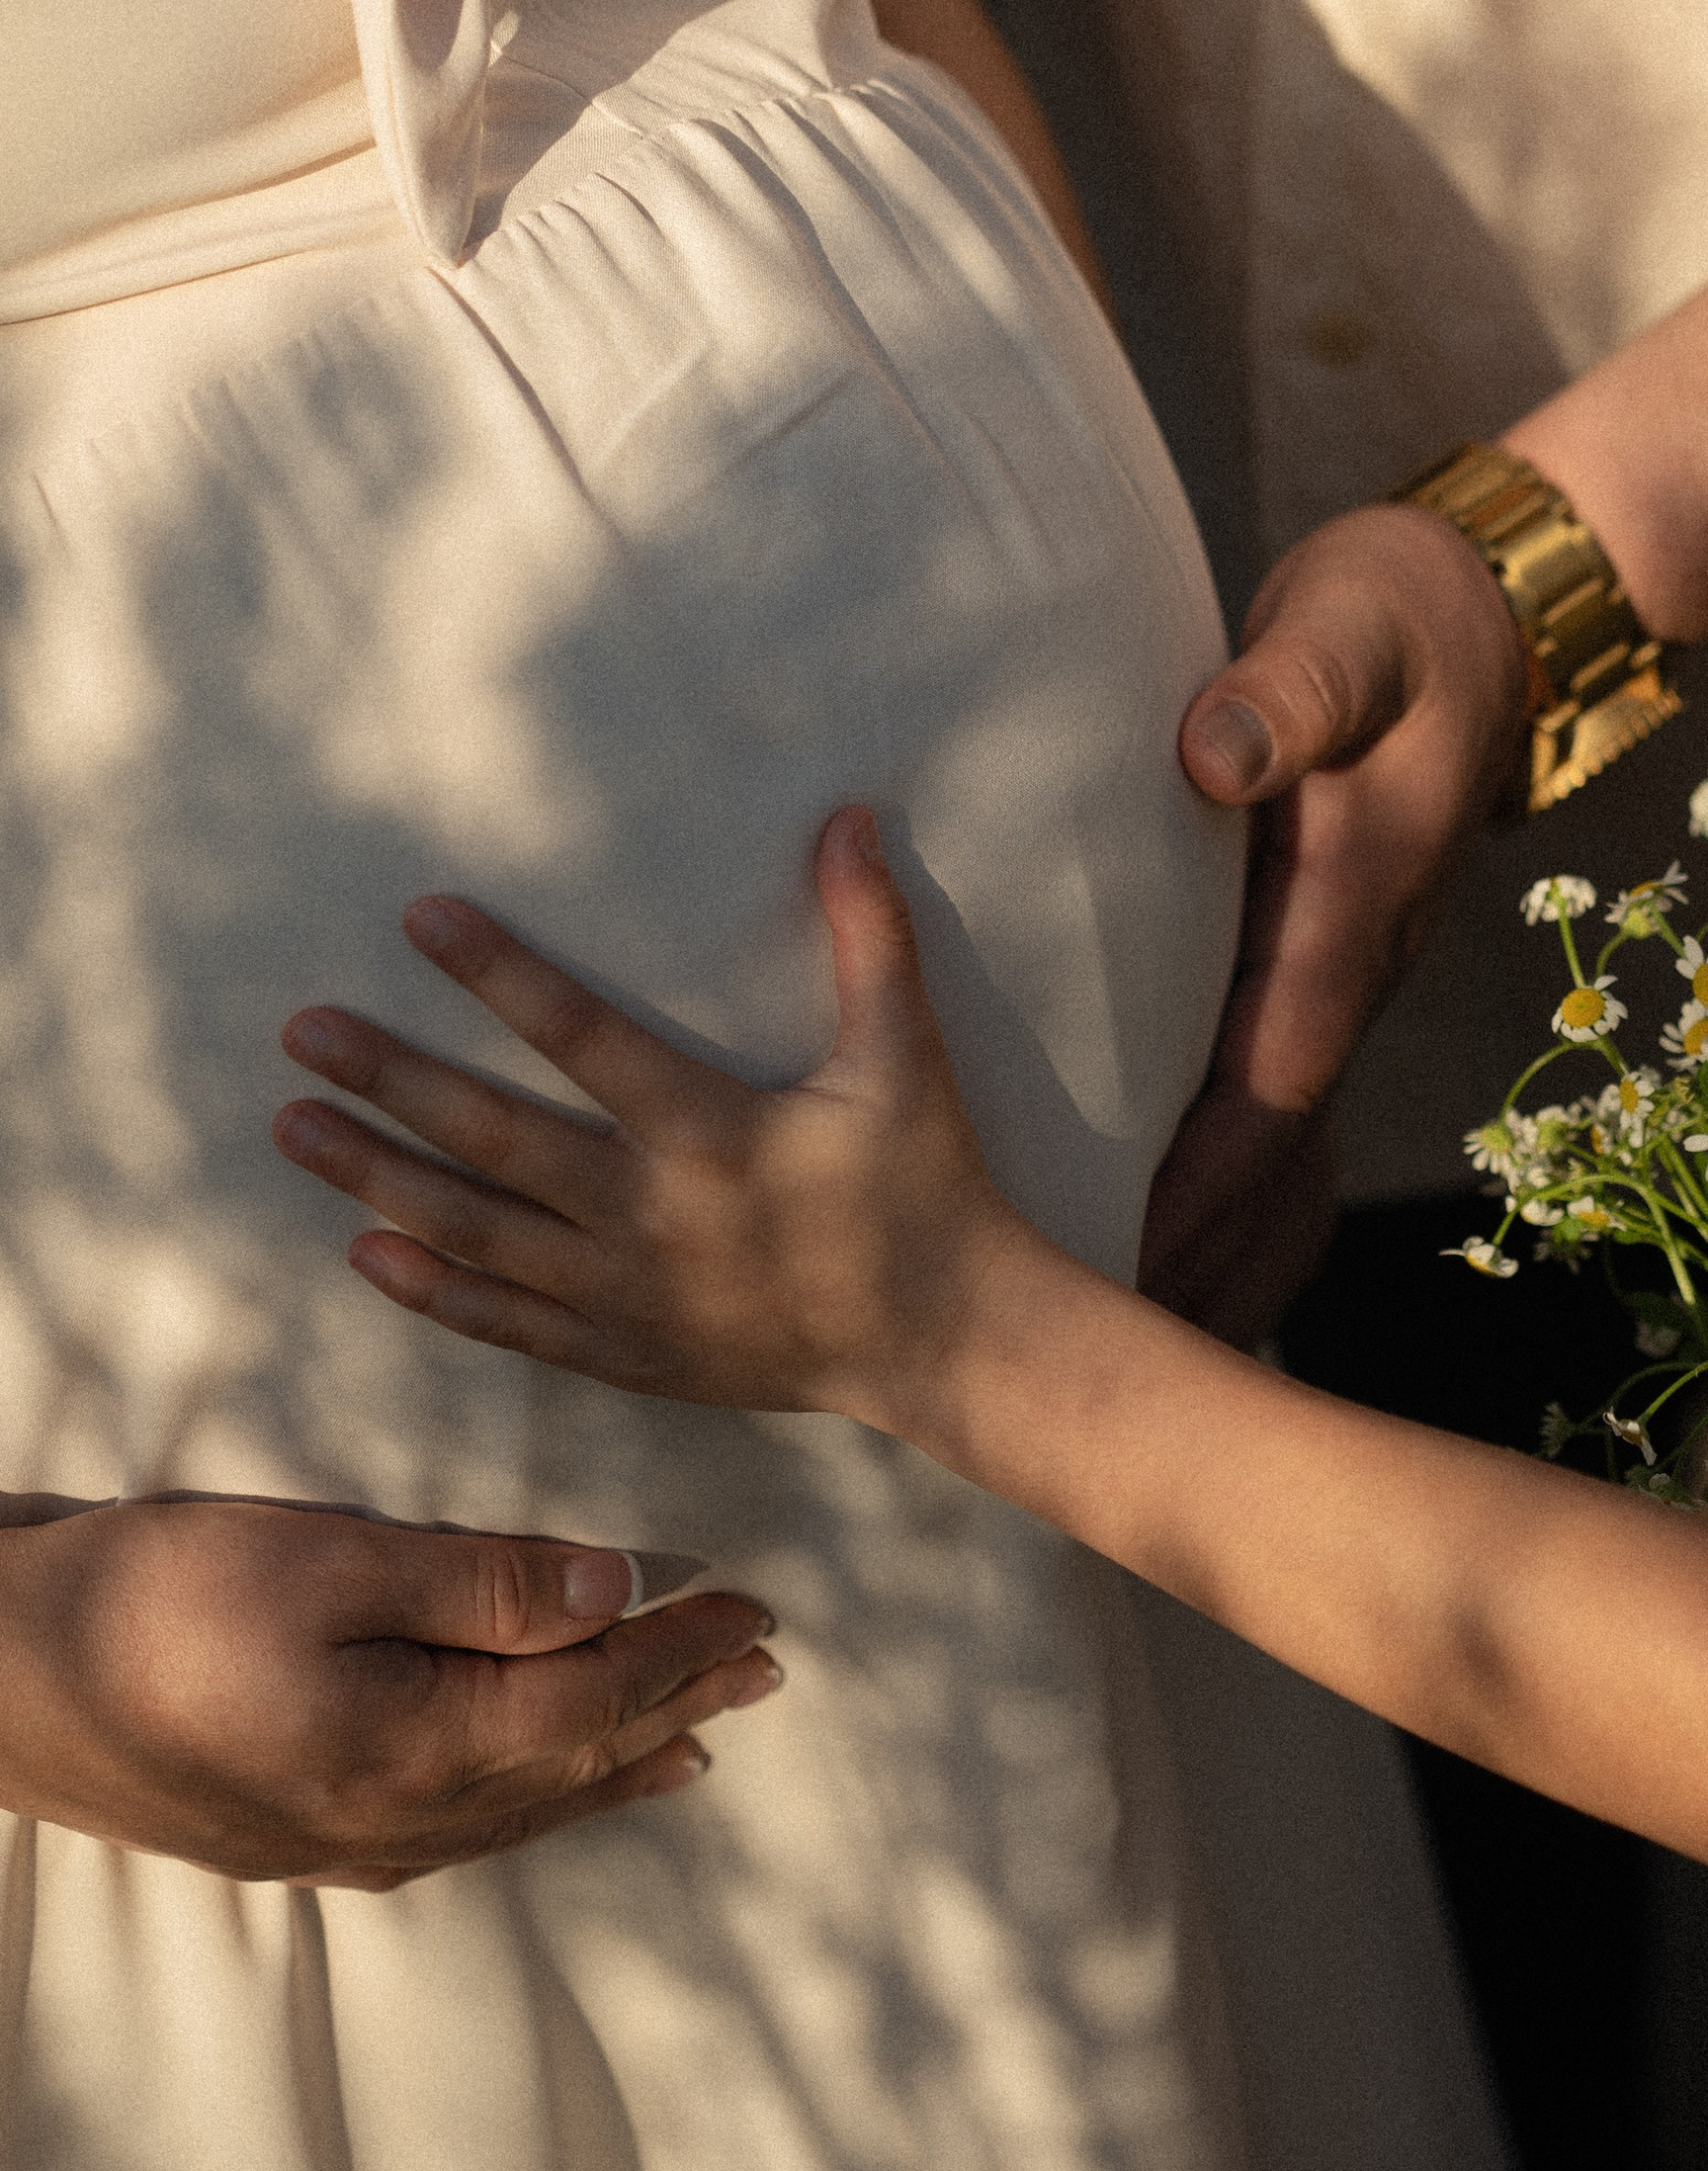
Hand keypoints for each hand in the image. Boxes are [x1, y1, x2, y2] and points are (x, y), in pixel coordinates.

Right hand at [0, 1493, 779, 1886]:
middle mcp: (397, 1823)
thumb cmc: (153, 1602)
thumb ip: (477, 1581)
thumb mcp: (326, 1561)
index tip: (756, 1609)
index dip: (680, 1651)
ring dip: (621, 1762)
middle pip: (576, 1760)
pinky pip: (466, 1830)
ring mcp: (347, 1845)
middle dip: (677, 1706)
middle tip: (767, 1665)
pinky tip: (553, 1790)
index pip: (592, 1697)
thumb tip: (613, 1591)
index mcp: (415, 1750)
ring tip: (699, 1737)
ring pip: (527, 1806)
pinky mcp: (302, 1841)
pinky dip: (537, 1800)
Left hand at [271, 809, 1021, 1431]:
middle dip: (390, 1080)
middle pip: (493, 1139)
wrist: (946, 1338)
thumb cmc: (927, 1184)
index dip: (498, 973)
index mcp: (711, 1131)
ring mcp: (627, 1294)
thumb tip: (848, 819)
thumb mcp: (907, 1056)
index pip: (581, 1036)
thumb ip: (872, 936)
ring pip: (476, 1231)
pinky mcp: (626, 1351)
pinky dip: (433, 1291)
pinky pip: (507, 1322)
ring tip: (298, 1129)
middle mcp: (650, 1214)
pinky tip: (367, 1253)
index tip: (420, 918)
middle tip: (304, 1034)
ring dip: (378, 1178)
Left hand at [1141, 503, 1526, 1336]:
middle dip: (1203, 1255)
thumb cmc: (1397, 618)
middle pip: (1279, 1152)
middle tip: (1108, 1365)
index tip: (1133, 1260)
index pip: (1270, 1080)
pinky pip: (1270, 1089)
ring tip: (1133, 1340)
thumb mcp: (1345, 634)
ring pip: (1281, 1139)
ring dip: (1222, 1239)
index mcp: (1346, 911)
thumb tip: (1216, 752)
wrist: (1489, 611)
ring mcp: (1338, 968)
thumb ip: (1287, 693)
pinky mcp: (1316, 951)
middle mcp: (1349, 965)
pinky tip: (1170, 1222)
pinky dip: (1228, 1172)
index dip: (1205, 1178)